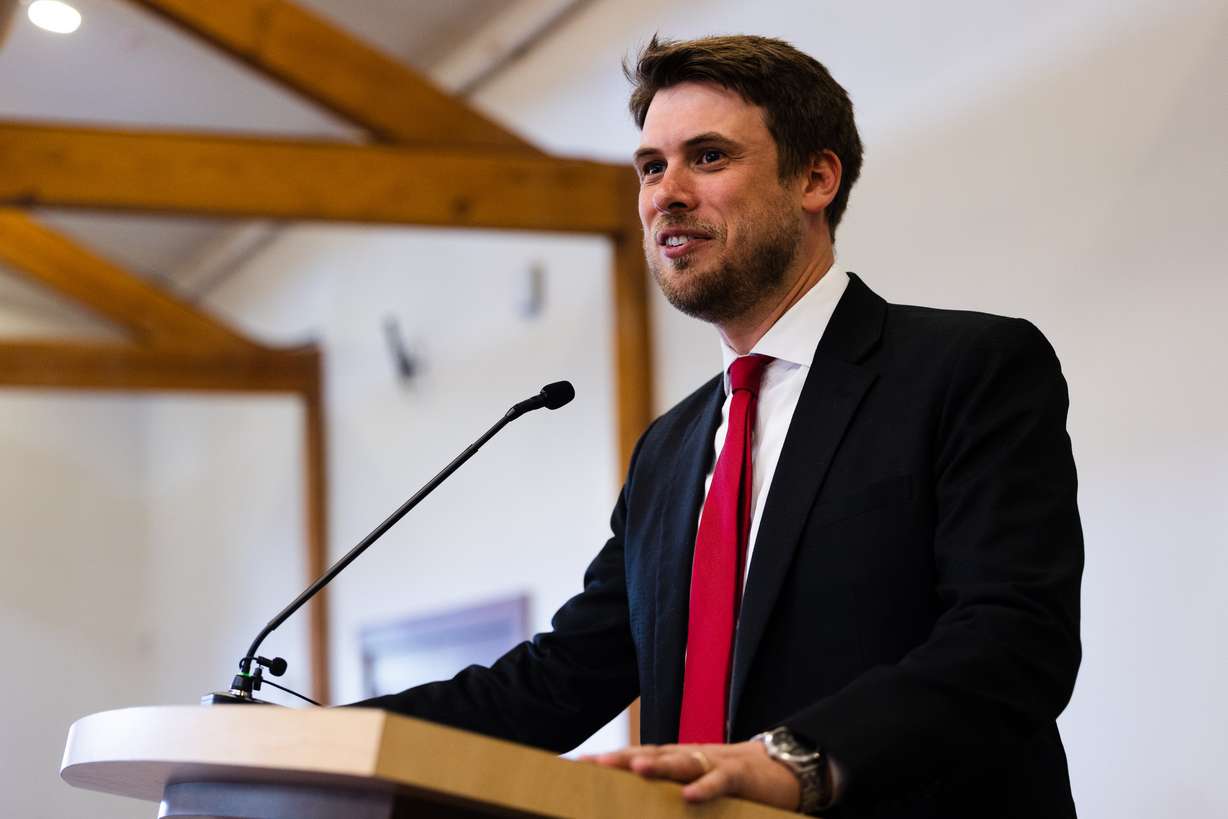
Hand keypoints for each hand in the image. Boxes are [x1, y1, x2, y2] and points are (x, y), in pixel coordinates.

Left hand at [581, 740, 800, 810]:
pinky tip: (688, 796)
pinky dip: (705, 787)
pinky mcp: (740, 775)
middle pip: (651, 754)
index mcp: (678, 758)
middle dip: (620, 759)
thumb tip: (638, 802)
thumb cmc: (736, 780)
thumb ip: (672, 788)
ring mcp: (715, 762)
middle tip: (591, 764)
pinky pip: (720, 780)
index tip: (577, 764)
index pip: (638, 755)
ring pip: (682, 761)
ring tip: (633, 769)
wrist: (786, 766)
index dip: (610, 759)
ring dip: (657, 765)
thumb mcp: (699, 782)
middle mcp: (691, 755)